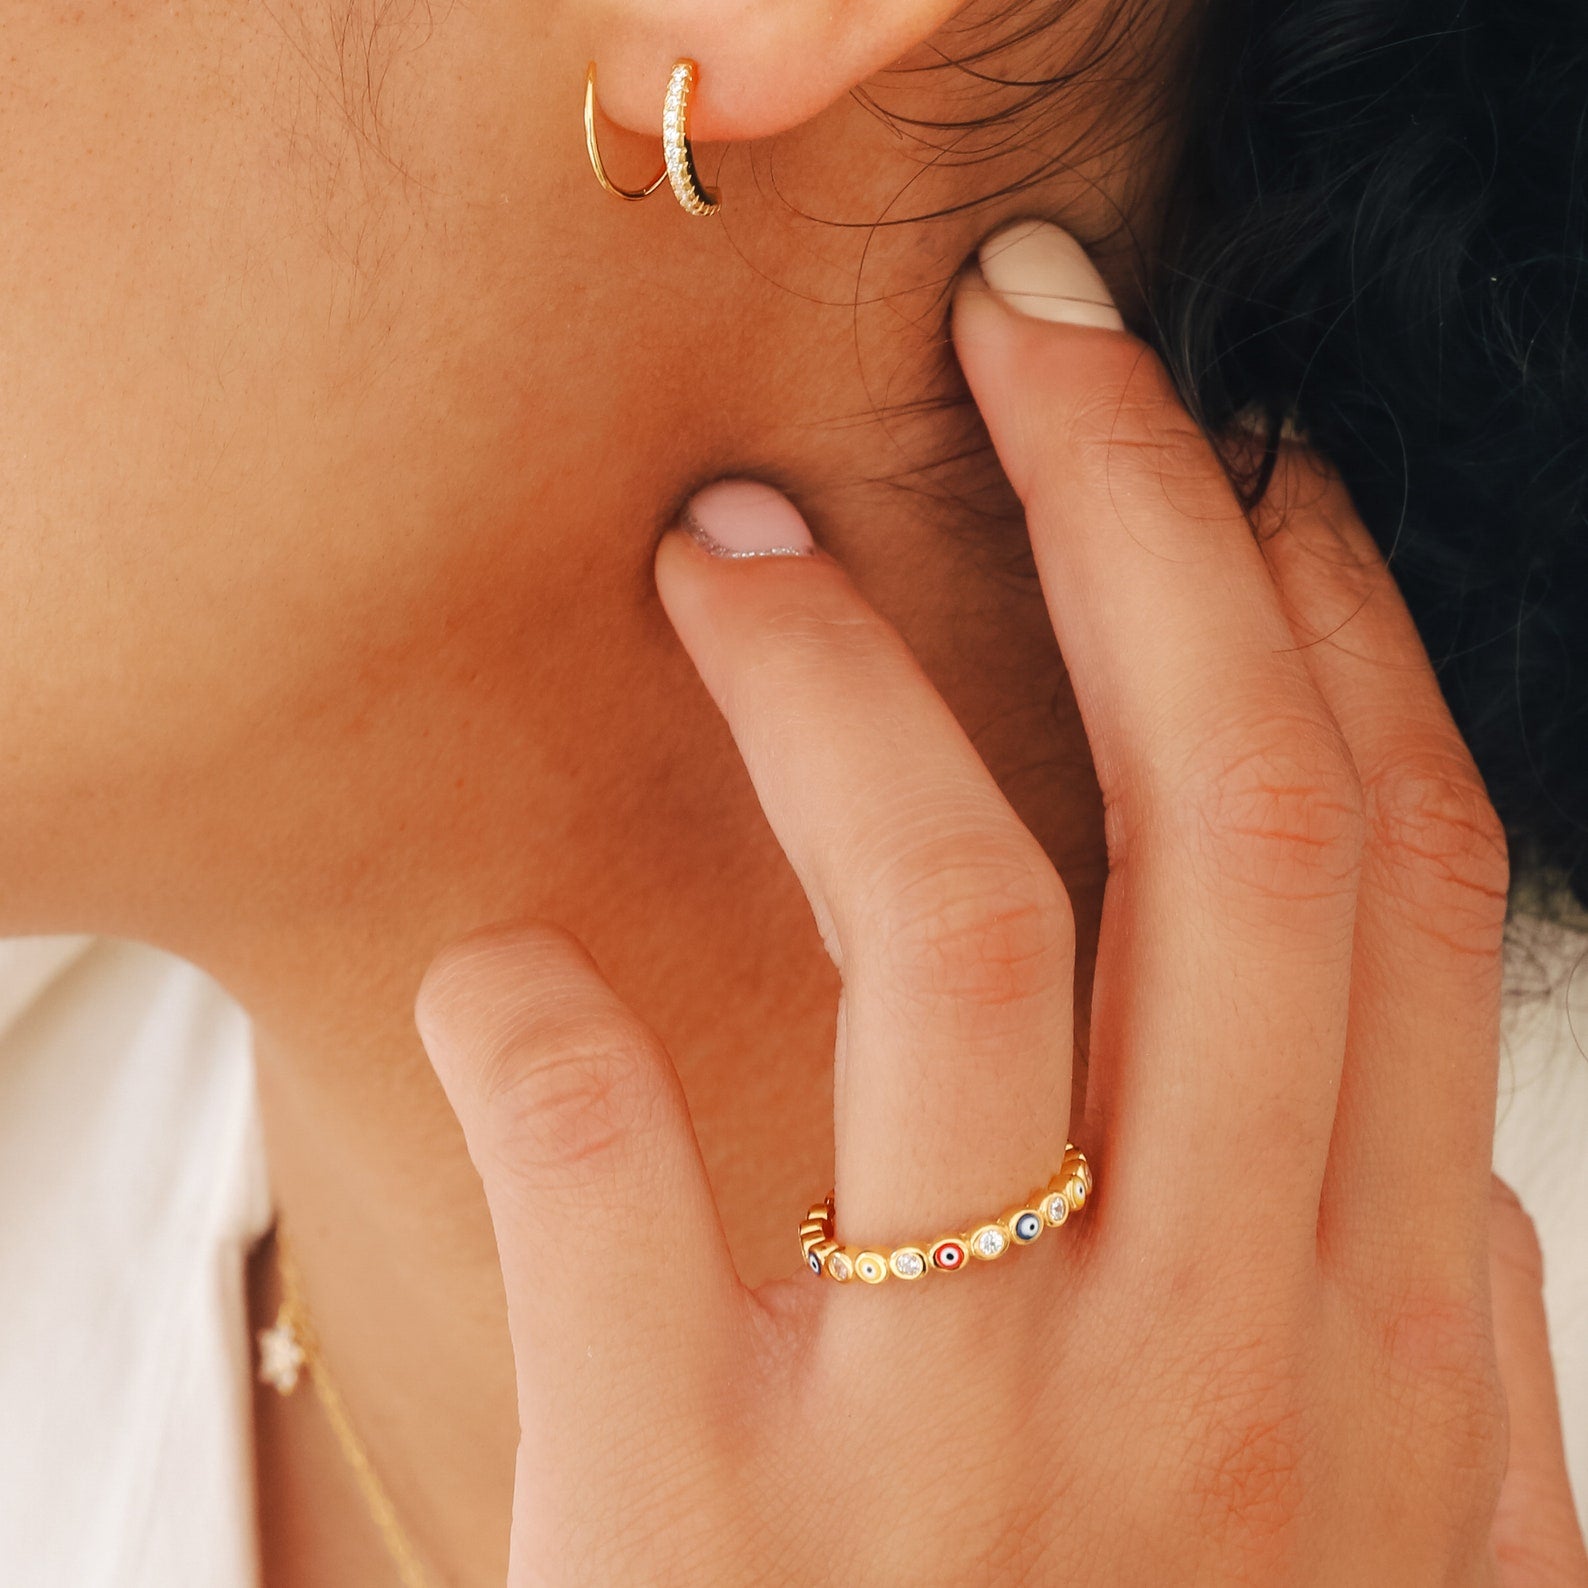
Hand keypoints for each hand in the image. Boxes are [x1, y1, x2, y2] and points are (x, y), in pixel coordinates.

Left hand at [415, 225, 1587, 1585]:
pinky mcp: (704, 1536)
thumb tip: (1454, 1160)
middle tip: (1039, 333)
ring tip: (724, 548)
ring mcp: (963, 1449)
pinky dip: (539, 1024)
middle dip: (1146, 516)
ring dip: (838, 685)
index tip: (1248, 474)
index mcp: (1379, 1349)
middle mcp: (1214, 1359)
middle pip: (1225, 818)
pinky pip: (615, 1187)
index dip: (1328, 631)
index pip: (1386, 880)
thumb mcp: (1389, 1574)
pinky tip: (492, 961)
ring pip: (949, 924)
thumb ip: (1444, 1372)